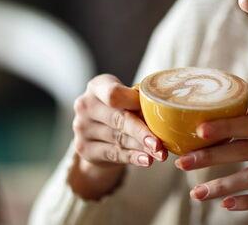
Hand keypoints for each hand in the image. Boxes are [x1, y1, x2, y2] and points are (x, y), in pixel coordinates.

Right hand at [69, 74, 167, 199]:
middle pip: (118, 119)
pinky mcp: (83, 148)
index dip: (133, 102)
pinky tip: (146, 160)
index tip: (152, 109)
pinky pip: (113, 154)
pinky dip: (132, 157)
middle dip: (142, 132)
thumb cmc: (119, 110)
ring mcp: (81, 127)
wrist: (97, 134)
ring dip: (142, 148)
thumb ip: (140, 102)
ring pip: (118, 139)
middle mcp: (85, 105)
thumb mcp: (126, 100)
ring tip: (160, 154)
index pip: (113, 94)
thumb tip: (166, 112)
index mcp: (97, 87)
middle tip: (160, 144)